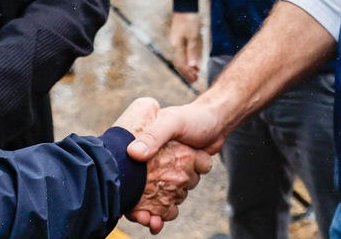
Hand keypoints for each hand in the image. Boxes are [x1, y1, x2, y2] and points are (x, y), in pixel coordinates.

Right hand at [113, 98, 211, 233]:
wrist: (215, 123)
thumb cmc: (192, 119)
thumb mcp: (172, 123)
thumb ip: (155, 136)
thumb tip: (134, 154)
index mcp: (143, 145)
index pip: (128, 170)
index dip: (125, 188)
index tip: (128, 206)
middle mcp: (150, 160)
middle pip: (141, 187)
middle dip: (141, 205)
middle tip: (142, 218)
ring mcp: (164, 171)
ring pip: (156, 195)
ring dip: (155, 209)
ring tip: (152, 221)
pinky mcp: (177, 179)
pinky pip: (170, 198)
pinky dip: (167, 209)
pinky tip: (164, 217)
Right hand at [168, 12, 202, 82]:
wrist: (185, 5)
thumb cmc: (189, 20)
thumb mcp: (194, 36)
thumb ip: (193, 51)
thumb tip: (192, 66)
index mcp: (176, 45)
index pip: (181, 64)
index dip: (188, 73)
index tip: (195, 80)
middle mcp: (174, 44)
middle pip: (179, 62)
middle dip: (187, 72)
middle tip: (195, 80)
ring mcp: (175, 40)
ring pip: (180, 58)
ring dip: (187, 66)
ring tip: (194, 73)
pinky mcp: (178, 37)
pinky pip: (181, 52)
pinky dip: (187, 58)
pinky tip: (192, 60)